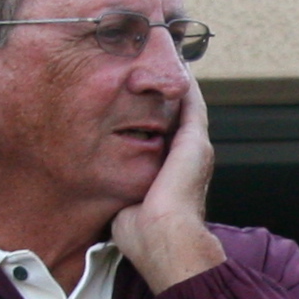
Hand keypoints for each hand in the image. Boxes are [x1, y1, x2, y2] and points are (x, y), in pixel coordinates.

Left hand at [112, 74, 225, 291]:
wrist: (165, 240)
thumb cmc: (143, 236)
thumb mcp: (125, 208)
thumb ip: (119, 192)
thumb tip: (103, 190)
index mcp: (175, 175)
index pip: (166, 139)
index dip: (156, 119)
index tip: (142, 100)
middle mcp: (190, 160)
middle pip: (179, 118)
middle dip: (167, 95)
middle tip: (154, 67)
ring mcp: (196, 150)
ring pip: (188, 107)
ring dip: (178, 85)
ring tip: (167, 58)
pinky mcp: (195, 142)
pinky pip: (192, 103)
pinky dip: (186, 83)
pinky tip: (176, 62)